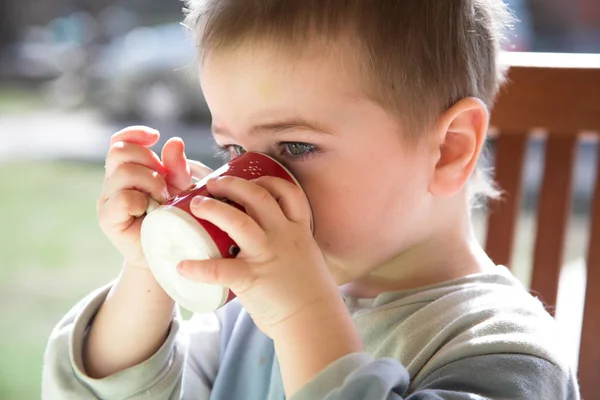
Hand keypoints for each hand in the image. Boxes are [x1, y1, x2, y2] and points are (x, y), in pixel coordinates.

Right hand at [98, 126, 211, 268]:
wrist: (168, 253)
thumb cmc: (174, 219)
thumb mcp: (181, 189)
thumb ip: (177, 167)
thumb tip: (174, 141)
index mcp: (126, 171)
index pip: (120, 141)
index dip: (135, 134)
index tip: (155, 137)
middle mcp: (112, 182)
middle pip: (121, 151)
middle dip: (150, 162)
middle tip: (165, 186)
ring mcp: (107, 200)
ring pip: (124, 172)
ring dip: (151, 182)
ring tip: (162, 201)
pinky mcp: (107, 219)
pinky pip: (123, 198)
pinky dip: (142, 201)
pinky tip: (152, 213)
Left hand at [176, 175, 343, 335]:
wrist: (315, 321)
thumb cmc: (310, 293)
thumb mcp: (306, 257)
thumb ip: (288, 246)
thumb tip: (265, 246)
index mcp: (298, 230)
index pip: (287, 192)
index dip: (267, 180)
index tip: (252, 178)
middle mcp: (283, 236)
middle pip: (257, 196)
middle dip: (233, 184)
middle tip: (214, 184)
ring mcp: (267, 255)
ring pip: (238, 221)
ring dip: (213, 209)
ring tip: (197, 205)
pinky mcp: (252, 278)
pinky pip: (220, 270)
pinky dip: (198, 268)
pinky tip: (183, 266)